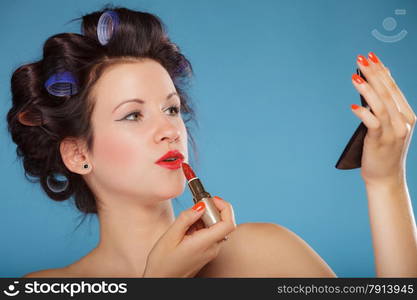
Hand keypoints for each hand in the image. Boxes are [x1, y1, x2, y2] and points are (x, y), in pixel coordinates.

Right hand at [142, 196, 235, 276]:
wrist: (162, 280)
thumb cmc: (162, 263)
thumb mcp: (170, 236)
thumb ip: (186, 218)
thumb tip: (201, 205)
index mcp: (204, 244)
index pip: (228, 223)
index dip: (224, 207)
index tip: (212, 199)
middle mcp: (212, 248)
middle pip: (223, 223)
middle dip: (212, 210)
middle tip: (196, 206)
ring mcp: (211, 251)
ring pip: (217, 228)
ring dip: (205, 219)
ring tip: (188, 221)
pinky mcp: (207, 252)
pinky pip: (211, 234)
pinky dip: (202, 227)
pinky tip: (188, 229)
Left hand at [351, 52, 415, 184]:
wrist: (386, 178)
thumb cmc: (383, 151)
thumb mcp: (387, 127)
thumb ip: (383, 110)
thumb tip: (370, 88)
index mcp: (407, 115)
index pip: (393, 88)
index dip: (382, 71)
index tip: (371, 56)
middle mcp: (403, 122)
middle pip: (387, 92)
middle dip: (374, 73)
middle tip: (361, 59)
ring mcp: (393, 132)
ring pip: (380, 105)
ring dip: (367, 89)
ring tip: (354, 76)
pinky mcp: (381, 142)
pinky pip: (372, 124)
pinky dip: (363, 113)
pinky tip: (353, 105)